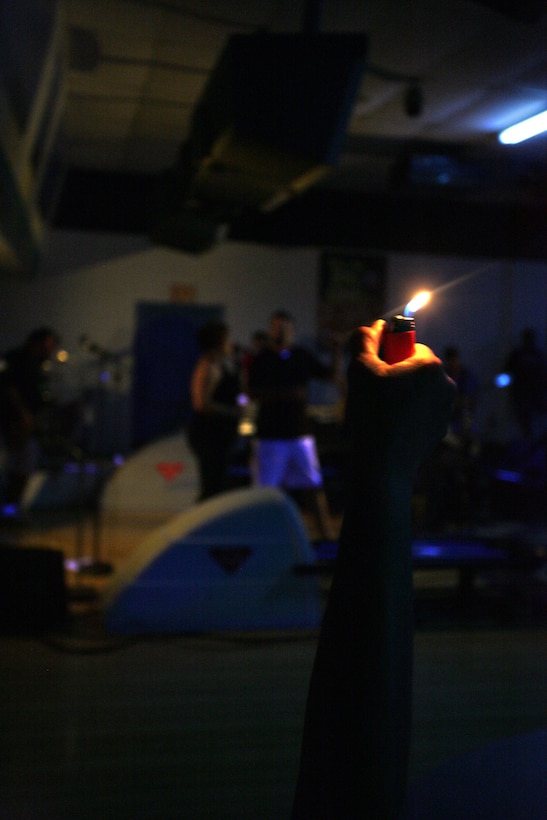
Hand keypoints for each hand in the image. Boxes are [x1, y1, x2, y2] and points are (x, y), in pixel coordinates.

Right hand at [346, 320, 455, 471]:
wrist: (383, 464)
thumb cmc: (371, 413)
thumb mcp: (359, 369)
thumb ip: (364, 340)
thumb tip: (372, 327)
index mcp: (430, 364)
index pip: (408, 345)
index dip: (388, 354)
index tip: (375, 370)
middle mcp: (446, 384)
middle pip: (416, 367)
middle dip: (396, 373)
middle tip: (374, 391)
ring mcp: (446, 409)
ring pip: (419, 389)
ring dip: (402, 393)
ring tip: (381, 411)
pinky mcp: (441, 428)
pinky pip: (422, 410)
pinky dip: (409, 413)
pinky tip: (390, 426)